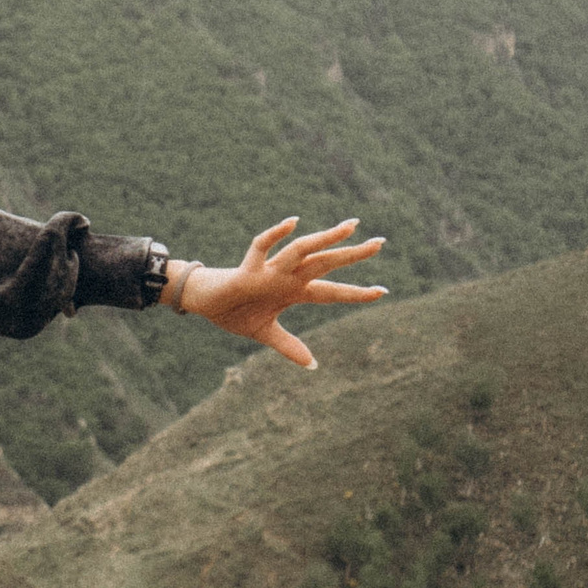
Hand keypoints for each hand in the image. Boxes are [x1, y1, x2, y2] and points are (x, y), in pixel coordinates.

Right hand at [176, 216, 386, 368]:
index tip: (383, 291)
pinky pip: (262, 248)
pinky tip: (293, 222)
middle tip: (381, 242)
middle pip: (326, 263)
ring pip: (303, 251)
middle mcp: (287, 278)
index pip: (331, 292)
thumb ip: (289, 346)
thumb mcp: (264, 333)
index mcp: (293, 292)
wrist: (203, 302)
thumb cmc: (233, 311)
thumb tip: (313, 365)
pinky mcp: (248, 270)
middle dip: (353, 254)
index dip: (356, 293)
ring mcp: (270, 272)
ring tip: (350, 227)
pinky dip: (276, 235)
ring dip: (326, 239)